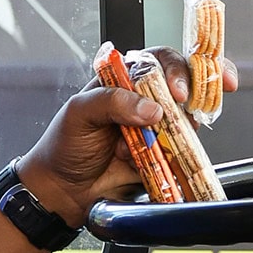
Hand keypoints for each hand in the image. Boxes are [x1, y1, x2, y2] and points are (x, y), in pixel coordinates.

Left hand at [17, 45, 238, 228]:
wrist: (63, 191)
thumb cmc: (63, 147)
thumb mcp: (79, 113)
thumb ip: (111, 101)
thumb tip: (150, 108)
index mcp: (121, 82)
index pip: (158, 61)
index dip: (177, 70)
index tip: (179, 91)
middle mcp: (142, 102)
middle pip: (182, 89)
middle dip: (189, 101)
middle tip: (182, 114)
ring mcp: (154, 130)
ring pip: (185, 123)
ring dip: (172, 134)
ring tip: (144, 145)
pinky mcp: (161, 156)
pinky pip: (180, 153)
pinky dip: (170, 157)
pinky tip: (143, 162)